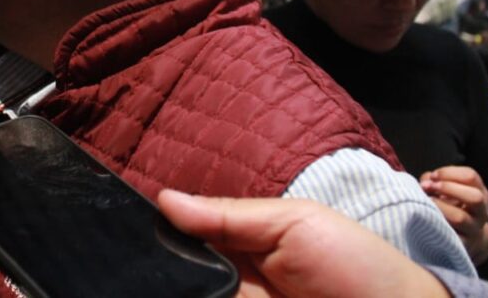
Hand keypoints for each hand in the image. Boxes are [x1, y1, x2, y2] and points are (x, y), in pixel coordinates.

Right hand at [157, 190, 449, 297]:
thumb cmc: (357, 266)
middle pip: (178, 274)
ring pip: (189, 293)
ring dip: (176, 286)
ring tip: (160, 284)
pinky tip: (187, 292)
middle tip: (144, 271)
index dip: (157, 236)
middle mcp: (231, 283)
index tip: (130, 232)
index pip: (184, 239)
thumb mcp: (294, 224)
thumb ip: (230, 215)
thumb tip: (163, 199)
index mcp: (238, 247)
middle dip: (161, 271)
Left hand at [420, 166, 487, 264]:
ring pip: (460, 217)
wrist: (466, 238)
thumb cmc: (450, 207)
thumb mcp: (448, 190)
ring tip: (426, 202)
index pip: (471, 177)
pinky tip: (427, 219)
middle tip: (428, 187)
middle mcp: (481, 211)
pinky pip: (450, 236)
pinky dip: (437, 225)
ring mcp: (474, 230)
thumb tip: (425, 181)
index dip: (449, 173)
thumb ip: (435, 181)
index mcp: (480, 192)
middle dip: (448, 189)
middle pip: (475, 197)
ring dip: (439, 207)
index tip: (433, 176)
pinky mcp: (463, 245)